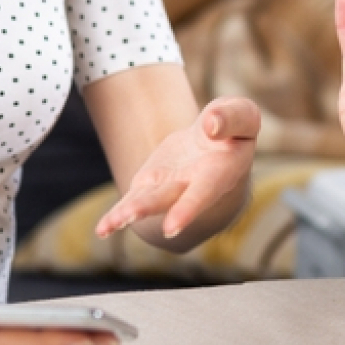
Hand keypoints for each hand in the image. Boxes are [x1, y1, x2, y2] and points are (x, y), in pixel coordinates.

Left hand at [95, 97, 257, 239]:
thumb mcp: (242, 114)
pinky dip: (116, 216)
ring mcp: (171, 188)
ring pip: (149, 201)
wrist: (215, 143)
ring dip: (131, 212)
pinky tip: (102, 230)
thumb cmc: (234, 127)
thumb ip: (232, 118)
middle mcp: (194, 186)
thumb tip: (210, 125)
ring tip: (111, 225)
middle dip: (158, 210)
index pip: (205, 191)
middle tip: (158, 230)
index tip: (171, 227)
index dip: (189, 208)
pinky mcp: (151, 185)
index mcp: (222, 171)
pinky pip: (132, 200)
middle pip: (174, 199)